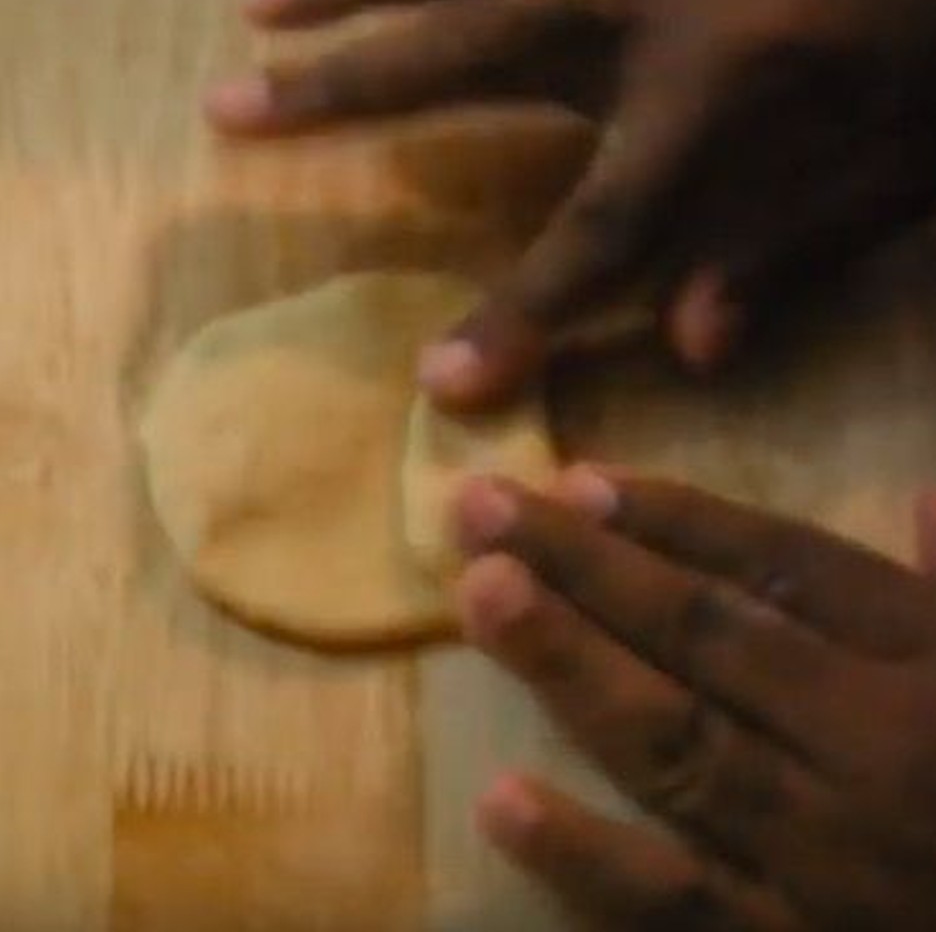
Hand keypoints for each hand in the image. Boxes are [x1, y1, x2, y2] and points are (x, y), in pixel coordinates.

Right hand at [206, 0, 935, 407]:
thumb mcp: (906, 165)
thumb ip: (788, 250)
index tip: (440, 379)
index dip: (522, 309)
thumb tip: (686, 345)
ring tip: (263, 3)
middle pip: (466, 45)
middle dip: (341, 88)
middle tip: (230, 110)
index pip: (602, 222)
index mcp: (725, 76)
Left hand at [452, 469, 935, 928]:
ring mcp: (827, 866)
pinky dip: (585, 858)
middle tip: (481, 509)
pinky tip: (498, 802)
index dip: (681, 520)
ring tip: (480, 596)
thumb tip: (925, 495)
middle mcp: (878, 758)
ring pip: (678, 750)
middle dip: (590, 568)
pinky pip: (677, 906)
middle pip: (709, 642)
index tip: (579, 481)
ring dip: (570, 668)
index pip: (792, 572)